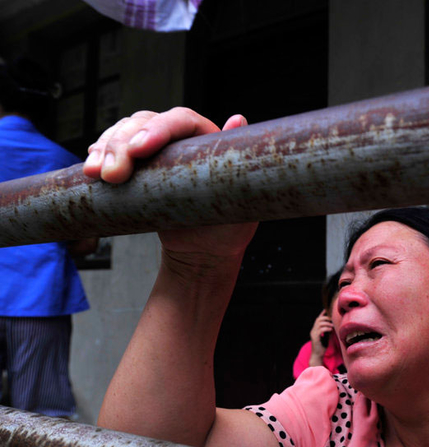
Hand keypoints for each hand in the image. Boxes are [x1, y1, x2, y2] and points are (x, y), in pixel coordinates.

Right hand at [83, 108, 257, 261]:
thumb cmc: (227, 228)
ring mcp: (156, 151)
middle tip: (111, 175)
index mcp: (208, 140)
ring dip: (106, 148)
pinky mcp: (137, 166)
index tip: (140, 149)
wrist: (204, 250)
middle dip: (122, 143)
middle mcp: (180, 139)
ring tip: (95, 173)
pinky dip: (98, 154)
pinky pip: (113, 149)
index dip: (158, 129)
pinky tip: (91, 164)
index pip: (182, 121)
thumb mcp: (242, 202)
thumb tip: (238, 118)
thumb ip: (242, 165)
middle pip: (146, 122)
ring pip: (125, 131)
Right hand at [309, 310, 333, 356]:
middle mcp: (313, 330)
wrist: (317, 355)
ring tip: (332, 326)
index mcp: (315, 329)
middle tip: (332, 320)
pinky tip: (331, 330)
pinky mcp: (315, 338)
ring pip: (319, 323)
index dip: (322, 314)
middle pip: (318, 319)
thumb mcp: (326, 337)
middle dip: (326, 318)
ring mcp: (313, 334)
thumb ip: (328, 330)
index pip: (318, 319)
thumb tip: (333, 324)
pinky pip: (320, 330)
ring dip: (327, 323)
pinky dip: (326, 328)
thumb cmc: (322, 347)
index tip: (328, 310)